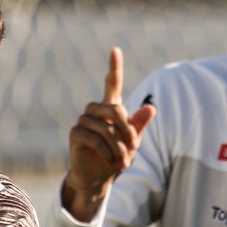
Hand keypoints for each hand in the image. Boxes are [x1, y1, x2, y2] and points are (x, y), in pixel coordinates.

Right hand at [62, 47, 155, 218]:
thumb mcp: (133, 141)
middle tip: (134, 148)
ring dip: (118, 145)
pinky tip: (110, 161)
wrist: (100, 177)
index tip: (115, 50)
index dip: (114, 67)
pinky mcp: (75, 134)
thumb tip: (151, 107)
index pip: (112, 83)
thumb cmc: (117, 155)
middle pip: (115, 109)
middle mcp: (96, 110)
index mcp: (111, 108)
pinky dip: (106, 151)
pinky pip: (94, 138)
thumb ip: (139, 125)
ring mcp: (83, 121)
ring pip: (105, 127)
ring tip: (123, 160)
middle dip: (127, 129)